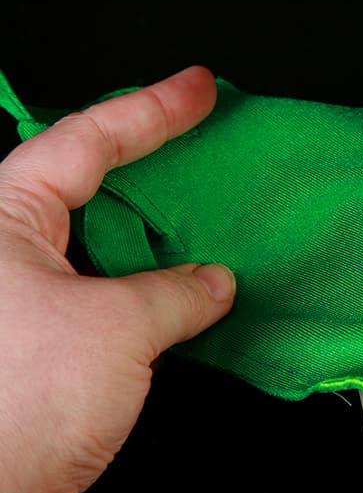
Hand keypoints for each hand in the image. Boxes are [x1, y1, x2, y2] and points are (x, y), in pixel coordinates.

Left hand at [0, 69, 233, 492]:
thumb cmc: (22, 403)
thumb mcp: (121, 325)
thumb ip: (177, 291)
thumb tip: (211, 283)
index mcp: (2, 222)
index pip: (84, 141)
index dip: (150, 109)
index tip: (198, 88)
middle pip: (79, 189)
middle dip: (142, 167)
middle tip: (199, 139)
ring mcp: (12, 310)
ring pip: (86, 252)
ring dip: (144, 244)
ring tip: (202, 226)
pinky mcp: (26, 360)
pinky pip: (92, 306)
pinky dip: (136, 299)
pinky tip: (179, 307)